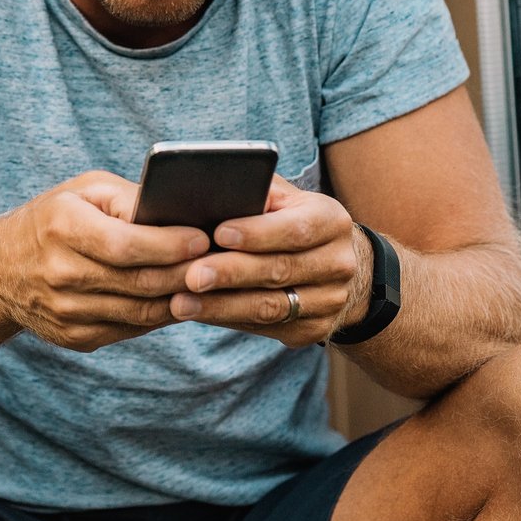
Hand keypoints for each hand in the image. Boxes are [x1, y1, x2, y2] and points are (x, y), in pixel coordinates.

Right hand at [0, 171, 210, 352]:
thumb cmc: (52, 219)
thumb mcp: (82, 191)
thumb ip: (127, 198)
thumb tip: (176, 211)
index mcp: (62, 228)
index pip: (126, 245)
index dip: (170, 245)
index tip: (203, 238)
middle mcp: (60, 273)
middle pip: (140, 282)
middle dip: (186, 274)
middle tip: (221, 263)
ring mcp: (66, 311)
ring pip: (141, 312)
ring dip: (181, 300)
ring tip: (208, 284)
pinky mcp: (74, 337)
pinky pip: (130, 330)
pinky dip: (160, 317)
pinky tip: (178, 301)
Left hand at [168, 177, 369, 346]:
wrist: (328, 262)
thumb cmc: (285, 217)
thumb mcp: (279, 196)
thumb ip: (253, 191)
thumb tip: (207, 192)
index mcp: (331, 220)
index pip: (295, 228)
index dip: (256, 233)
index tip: (217, 233)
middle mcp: (338, 263)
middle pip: (279, 270)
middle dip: (231, 274)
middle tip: (190, 275)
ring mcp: (331, 300)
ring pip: (271, 307)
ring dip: (222, 306)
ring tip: (182, 302)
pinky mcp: (314, 329)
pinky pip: (267, 328)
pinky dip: (228, 320)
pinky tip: (199, 313)